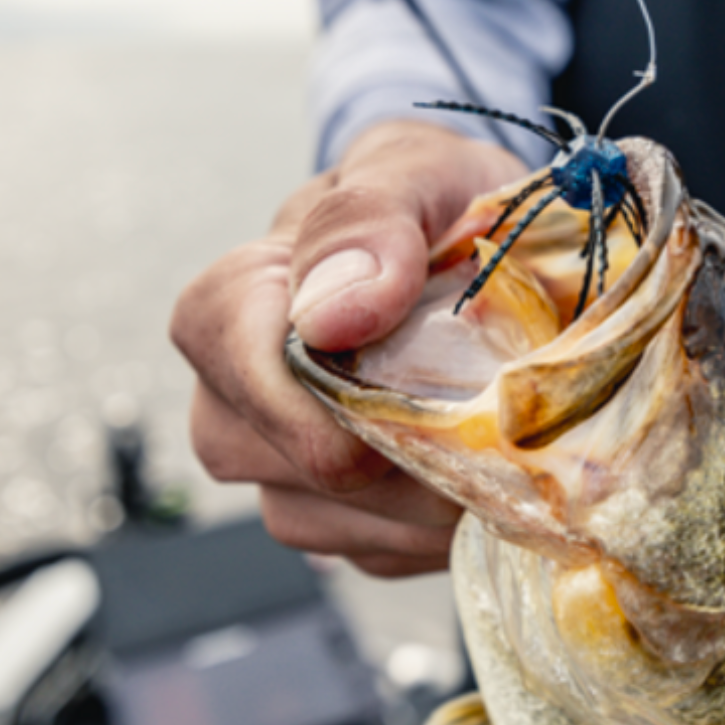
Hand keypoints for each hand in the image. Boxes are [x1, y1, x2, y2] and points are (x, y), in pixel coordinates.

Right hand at [170, 119, 526, 575]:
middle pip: (301, 466)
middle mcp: (231, 398)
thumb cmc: (428, 198)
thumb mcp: (412, 175)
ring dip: (433, 488)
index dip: (333, 393)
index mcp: (231, 306)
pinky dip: (439, 518)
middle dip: (408, 445)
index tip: (422, 383)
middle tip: (490, 400)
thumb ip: (368, 223)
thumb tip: (329, 316)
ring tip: (493, 425)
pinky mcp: (327, 517)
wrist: (461, 238)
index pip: (243, 373)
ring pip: (341, 520)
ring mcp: (272, 466)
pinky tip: (473, 460)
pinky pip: (376, 549)